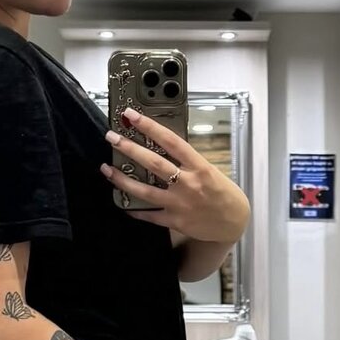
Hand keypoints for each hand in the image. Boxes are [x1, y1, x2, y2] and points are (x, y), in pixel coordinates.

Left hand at [103, 108, 248, 243]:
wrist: (233, 223)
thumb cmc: (223, 194)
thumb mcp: (210, 170)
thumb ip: (188, 161)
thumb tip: (163, 147)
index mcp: (199, 167)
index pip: (172, 141)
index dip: (150, 127)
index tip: (133, 116)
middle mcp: (188, 184)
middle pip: (154, 163)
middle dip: (130, 148)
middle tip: (112, 138)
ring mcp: (180, 203)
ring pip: (145, 190)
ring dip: (122, 179)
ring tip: (107, 169)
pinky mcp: (175, 220)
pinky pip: (149, 214)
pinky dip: (134, 209)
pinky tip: (122, 201)